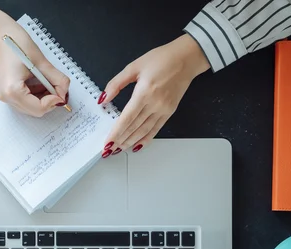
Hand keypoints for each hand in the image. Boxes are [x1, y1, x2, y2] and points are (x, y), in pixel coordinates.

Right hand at [0, 7, 69, 116]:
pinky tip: (38, 83)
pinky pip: (25, 101)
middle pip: (35, 111)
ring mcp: (4, 96)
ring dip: (43, 98)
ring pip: (31, 108)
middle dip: (49, 101)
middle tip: (57, 87)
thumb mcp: (41, 62)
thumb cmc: (16, 43)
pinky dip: (36, 95)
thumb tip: (64, 93)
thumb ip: (57, 79)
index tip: (61, 91)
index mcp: (12, 90)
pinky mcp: (6, 93)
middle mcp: (6, 97)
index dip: (54, 101)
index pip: (39, 108)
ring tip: (47, 82)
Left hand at [99, 34, 209, 156]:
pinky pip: (156, 129)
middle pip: (134, 127)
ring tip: (120, 149)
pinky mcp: (170, 111)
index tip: (108, 142)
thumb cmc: (161, 59)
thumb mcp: (134, 66)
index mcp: (144, 92)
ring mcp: (163, 109)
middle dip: (121, 140)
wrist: (187, 58)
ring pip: (145, 130)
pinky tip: (138, 145)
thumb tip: (103, 99)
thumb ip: (116, 83)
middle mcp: (155, 103)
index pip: (127, 118)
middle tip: (110, 149)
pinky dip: (146, 139)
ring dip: (131, 141)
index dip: (116, 132)